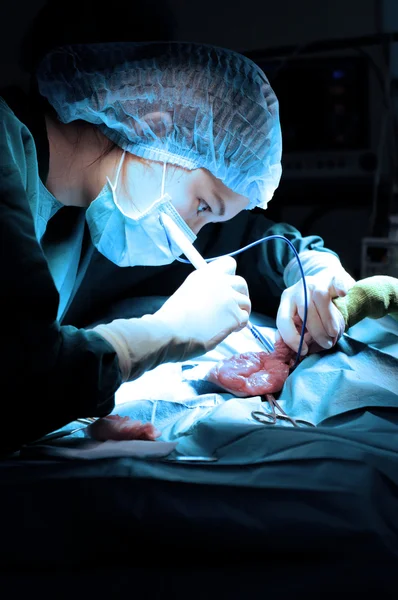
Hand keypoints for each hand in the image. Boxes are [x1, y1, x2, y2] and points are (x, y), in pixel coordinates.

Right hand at [93, 256, 250, 380]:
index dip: (230, 275)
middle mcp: (221, 282)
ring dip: (240, 311)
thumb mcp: (187, 290)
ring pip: (246, 302)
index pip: (229, 264)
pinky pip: (245, 319)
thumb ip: (203, 289)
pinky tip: (228, 330)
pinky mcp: (235, 316)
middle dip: (240, 294)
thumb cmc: (173, 316)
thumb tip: (210, 297)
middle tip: (231, 305)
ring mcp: (230, 299)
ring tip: (227, 321)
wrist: (173, 330)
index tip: (226, 284)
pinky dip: (239, 325)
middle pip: (241, 283)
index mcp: (207, 274)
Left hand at [276, 269, 354, 354]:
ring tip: (333, 333)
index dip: (291, 338)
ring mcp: (316, 281)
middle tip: (326, 344)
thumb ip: (291, 331)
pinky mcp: (333, 277)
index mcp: (287, 299)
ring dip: (327, 319)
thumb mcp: (297, 318)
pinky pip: (336, 281)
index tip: (303, 350)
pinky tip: (343, 294)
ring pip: (320, 297)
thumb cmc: (311, 307)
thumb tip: (283, 345)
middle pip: (304, 309)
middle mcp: (299, 288)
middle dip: (316, 331)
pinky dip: (340, 288)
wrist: (325, 282)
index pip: (283, 319)